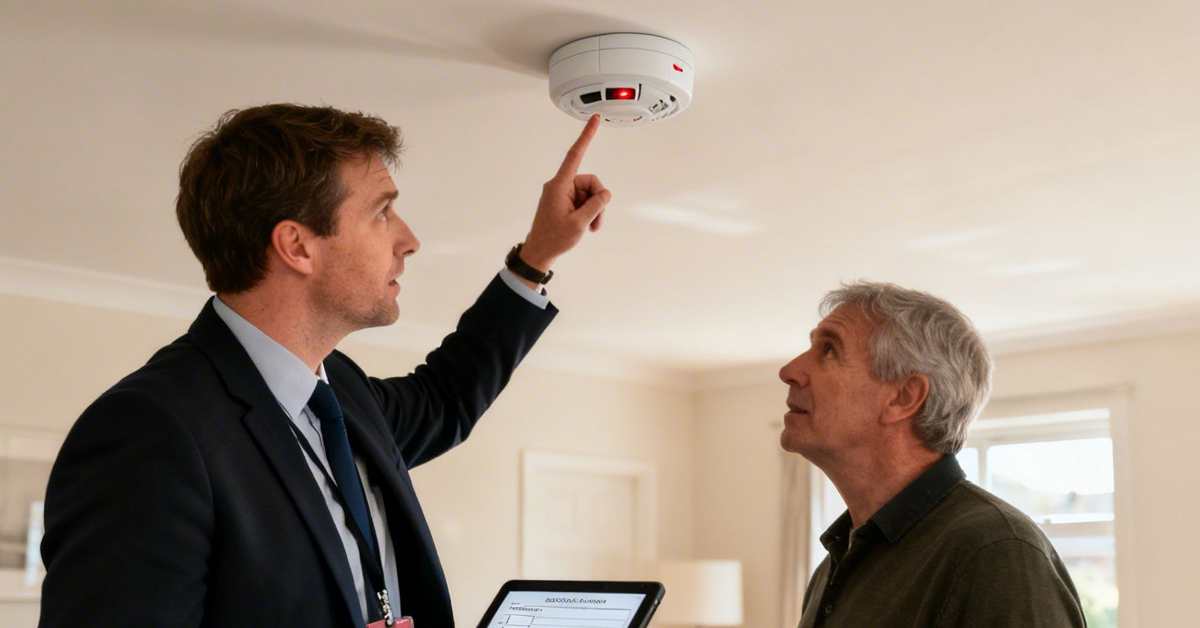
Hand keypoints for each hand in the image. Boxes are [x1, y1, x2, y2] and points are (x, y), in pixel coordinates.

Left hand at [519, 114, 610, 272]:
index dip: (586, 136)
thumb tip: (605, 193)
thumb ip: (595, 205)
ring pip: (588, 193)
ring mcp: (561, 193)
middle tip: (595, 222)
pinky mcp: (563, 200)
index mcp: (559, 185)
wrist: (539, 252)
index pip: (575, 155)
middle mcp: (559, 185)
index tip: (594, 119)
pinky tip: (586, 226)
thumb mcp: (579, 223)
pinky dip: (588, 212)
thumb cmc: (554, 238)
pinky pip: (582, 200)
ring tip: (590, 227)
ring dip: (594, 210)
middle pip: (589, 182)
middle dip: (597, 201)